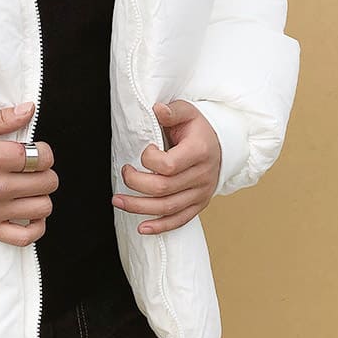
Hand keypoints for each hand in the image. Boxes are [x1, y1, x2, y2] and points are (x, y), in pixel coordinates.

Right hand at [0, 102, 57, 246]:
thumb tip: (29, 110)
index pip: (42, 156)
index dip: (45, 152)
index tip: (36, 151)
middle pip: (47, 182)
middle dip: (45, 172)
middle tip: (33, 169)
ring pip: (42, 207)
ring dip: (42, 196)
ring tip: (30, 190)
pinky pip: (26, 236)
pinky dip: (36, 227)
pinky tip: (31, 215)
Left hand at [112, 100, 221, 234]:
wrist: (220, 145)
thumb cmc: (198, 129)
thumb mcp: (187, 112)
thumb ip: (172, 111)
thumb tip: (157, 109)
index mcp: (199, 151)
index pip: (168, 165)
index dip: (149, 160)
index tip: (144, 151)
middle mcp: (202, 175)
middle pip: (163, 188)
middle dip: (135, 183)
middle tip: (123, 173)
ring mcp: (201, 192)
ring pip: (167, 208)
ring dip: (138, 207)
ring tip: (117, 201)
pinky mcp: (199, 204)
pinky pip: (180, 220)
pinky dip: (160, 227)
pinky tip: (142, 228)